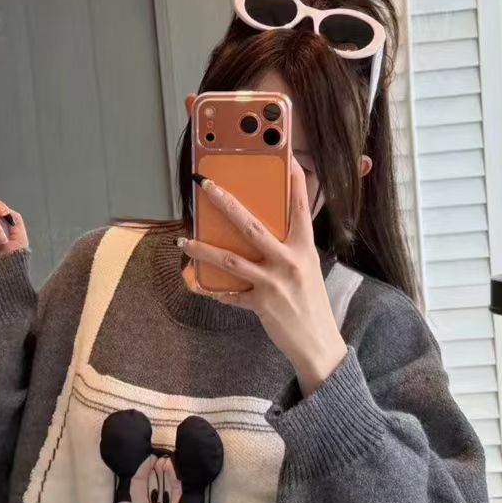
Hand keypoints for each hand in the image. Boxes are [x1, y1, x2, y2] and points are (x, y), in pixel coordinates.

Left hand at [180, 158, 347, 394]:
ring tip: (184, 239)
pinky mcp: (260, 305)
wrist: (318, 343)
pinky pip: (229, 294)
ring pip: (231, 260)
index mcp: (305, 249)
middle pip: (252, 227)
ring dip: (203, 249)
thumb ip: (289, 248)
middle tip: (207, 187)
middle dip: (227, 204)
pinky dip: (210, 289)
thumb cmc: (311, 303)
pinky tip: (194, 282)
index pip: (300, 209)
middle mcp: (289, 262)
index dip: (296, 183)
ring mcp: (273, 283)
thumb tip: (261, 231)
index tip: (289, 159)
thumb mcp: (307, 269)